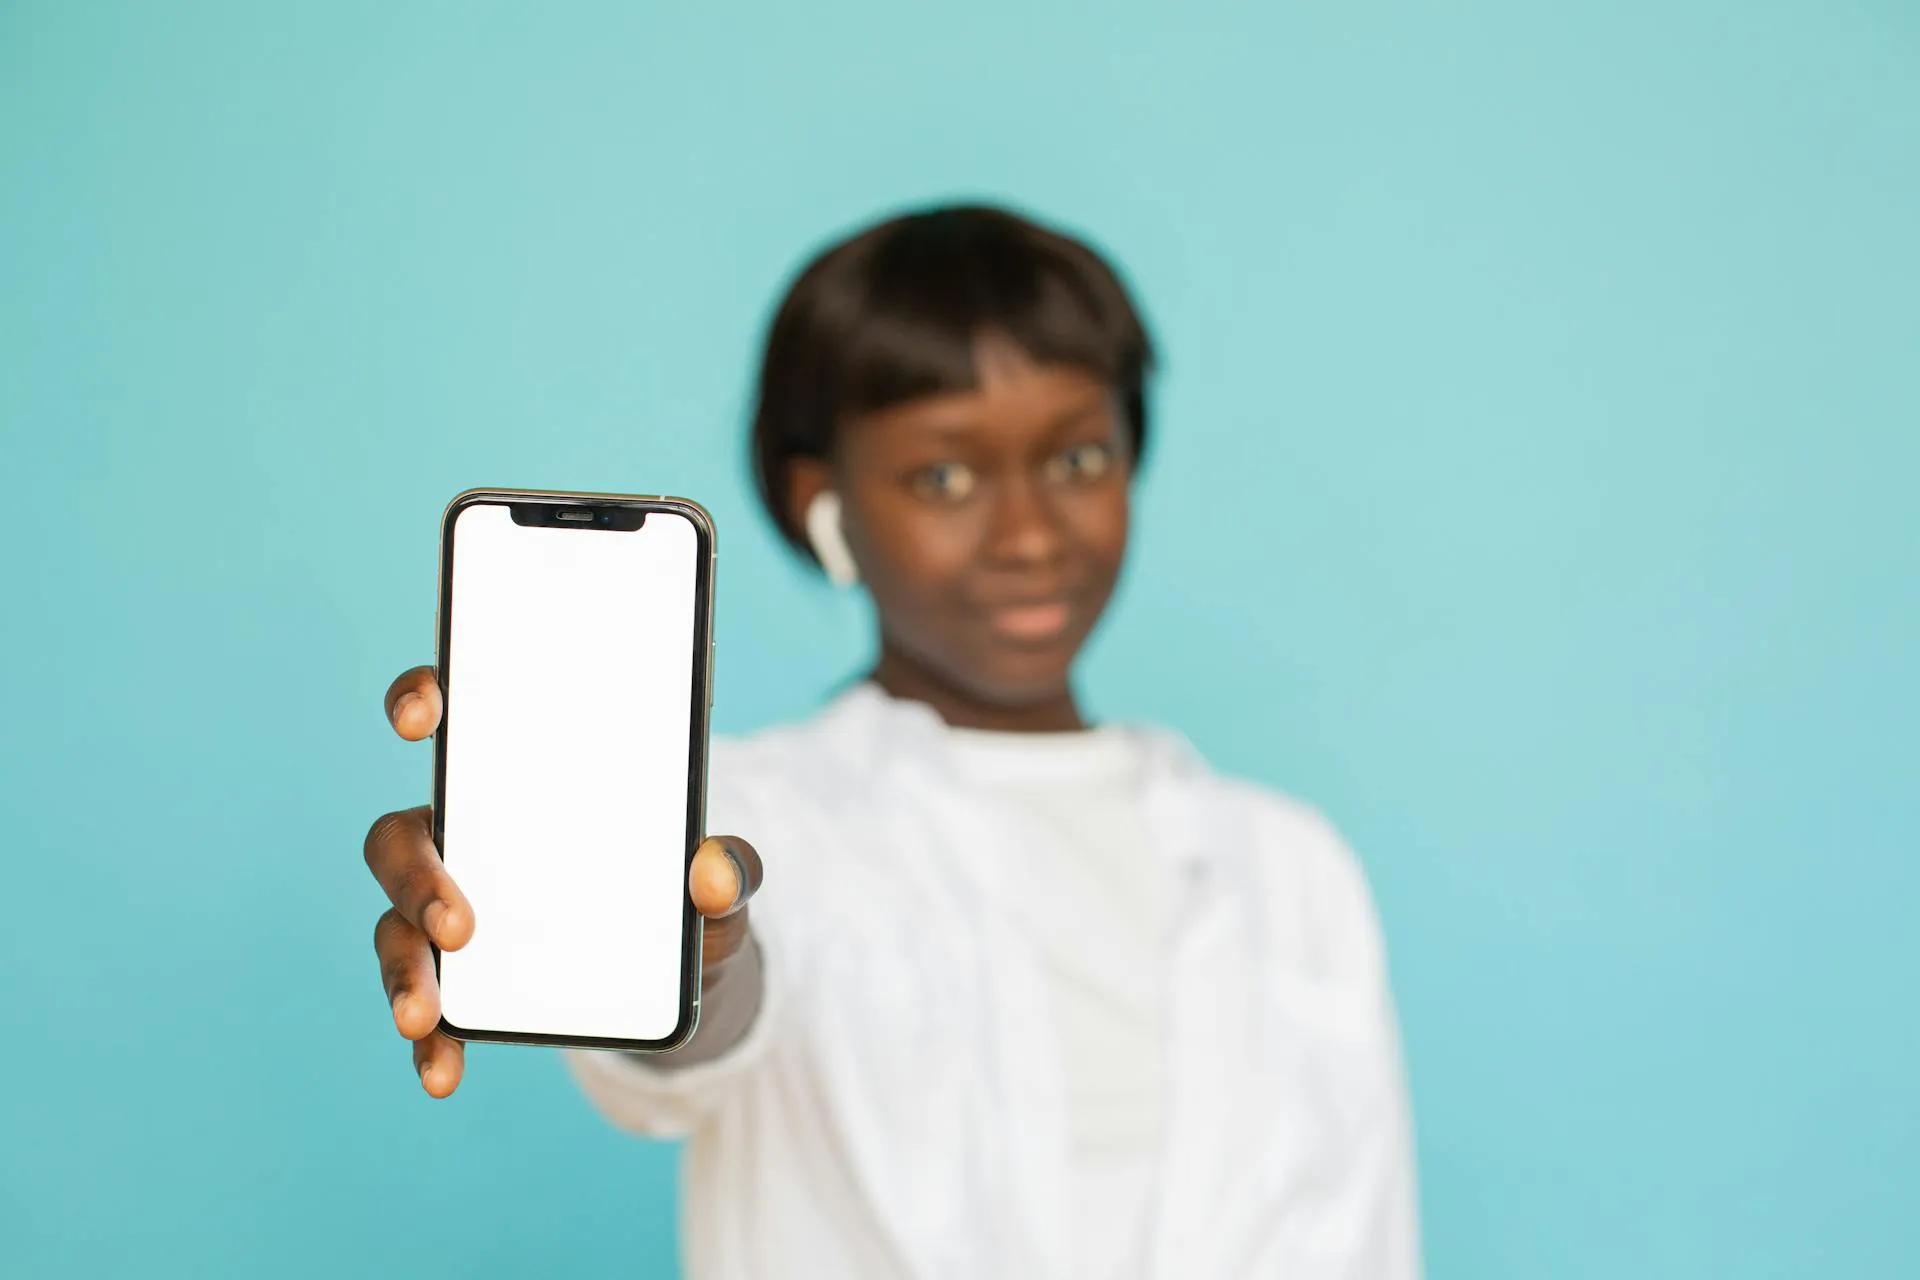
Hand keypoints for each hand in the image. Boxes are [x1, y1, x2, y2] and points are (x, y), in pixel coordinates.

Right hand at [366, 665, 763, 1097]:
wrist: (683, 967)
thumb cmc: (681, 887)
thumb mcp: (719, 878)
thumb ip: (730, 869)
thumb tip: (717, 872)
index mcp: (517, 778)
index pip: (452, 715)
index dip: (420, 699)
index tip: (420, 716)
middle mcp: (465, 838)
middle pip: (400, 838)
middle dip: (415, 878)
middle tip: (460, 927)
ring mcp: (450, 910)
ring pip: (394, 926)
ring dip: (402, 972)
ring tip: (426, 1017)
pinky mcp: (460, 981)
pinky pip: (427, 1008)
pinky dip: (430, 1042)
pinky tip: (443, 1071)